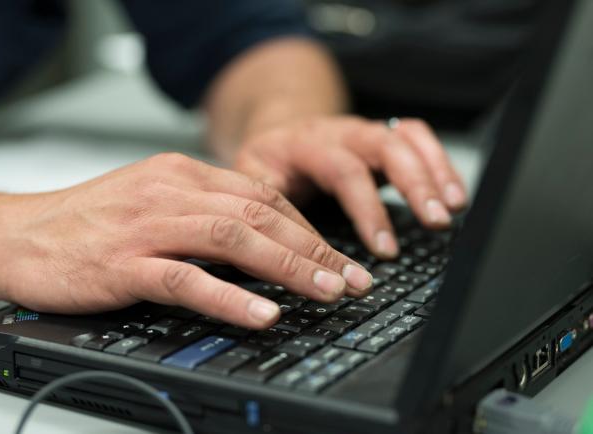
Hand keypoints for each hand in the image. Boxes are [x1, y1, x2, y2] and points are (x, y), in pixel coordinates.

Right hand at [0, 153, 372, 328]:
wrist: (20, 234)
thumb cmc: (88, 222)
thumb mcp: (153, 201)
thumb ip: (203, 212)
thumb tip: (259, 239)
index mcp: (181, 173)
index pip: (262, 194)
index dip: (307, 226)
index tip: (337, 254)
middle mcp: (170, 192)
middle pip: (260, 214)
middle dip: (314, 248)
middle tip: (351, 278)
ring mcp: (148, 226)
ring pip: (233, 239)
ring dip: (288, 267)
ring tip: (327, 292)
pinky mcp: (124, 263)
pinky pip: (187, 278)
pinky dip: (230, 296)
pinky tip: (262, 313)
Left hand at [235, 116, 467, 258]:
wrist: (276, 134)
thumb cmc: (266, 163)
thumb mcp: (250, 178)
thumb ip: (262, 199)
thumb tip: (271, 237)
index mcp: (305, 143)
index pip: (343, 170)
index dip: (368, 209)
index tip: (385, 249)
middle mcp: (340, 132)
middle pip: (384, 146)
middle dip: (415, 185)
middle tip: (436, 222)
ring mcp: (363, 132)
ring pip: (405, 138)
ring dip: (435, 171)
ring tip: (455, 208)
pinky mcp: (381, 137)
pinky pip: (416, 137)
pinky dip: (439, 161)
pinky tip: (454, 192)